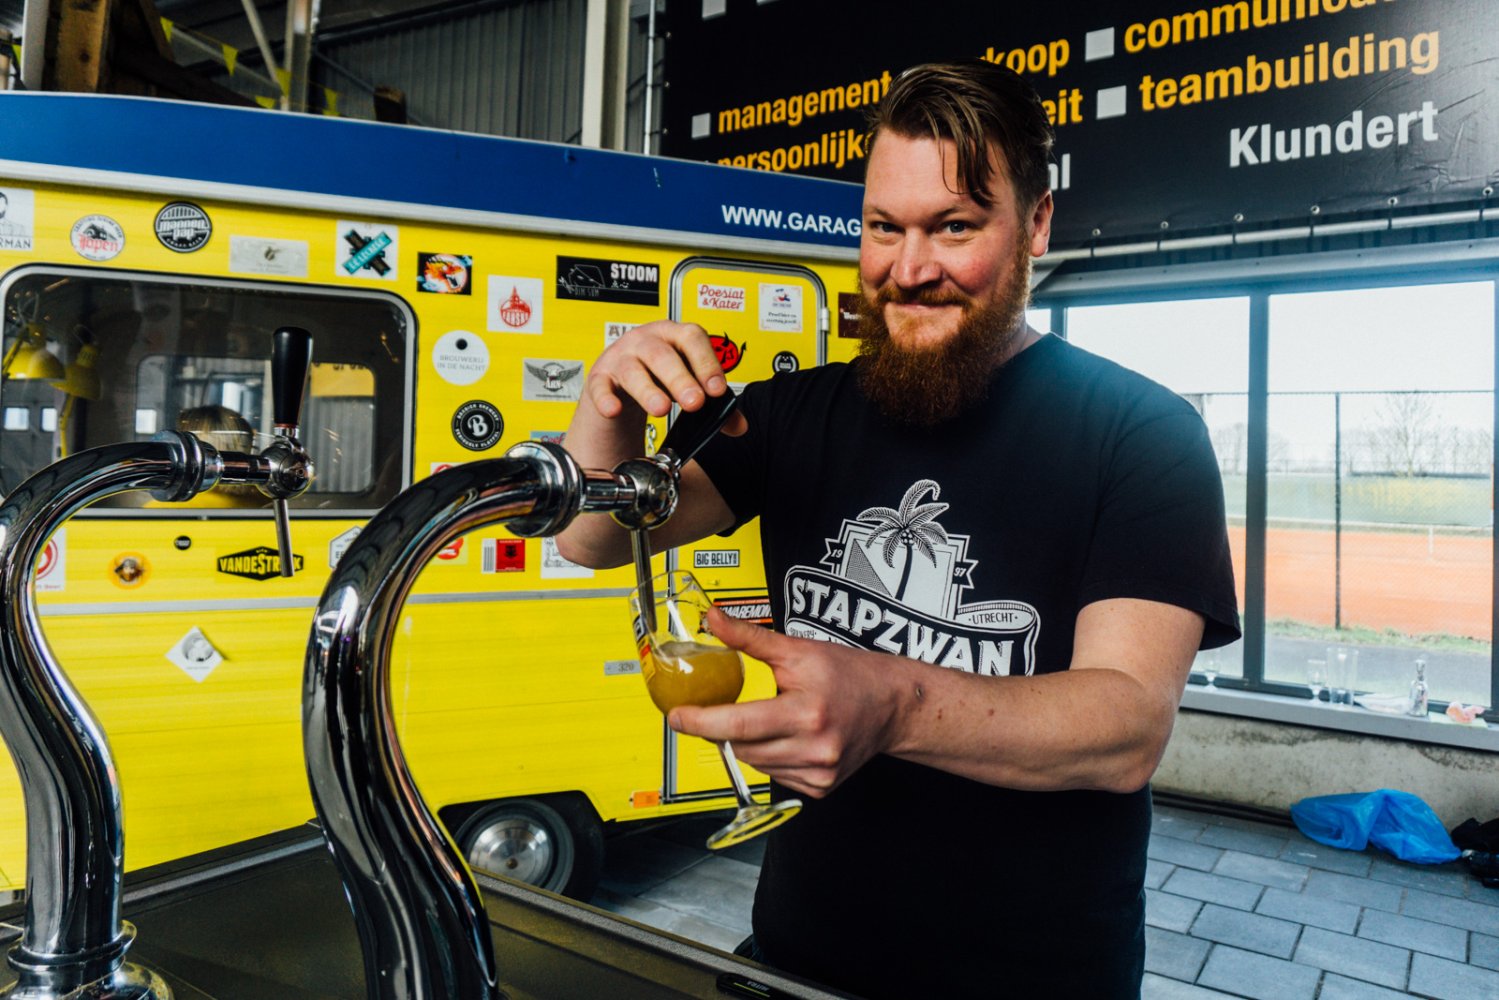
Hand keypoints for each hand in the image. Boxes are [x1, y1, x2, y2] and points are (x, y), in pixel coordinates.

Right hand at [585, 320, 747, 431]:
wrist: (620, 380)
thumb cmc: (659, 374)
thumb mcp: (687, 383)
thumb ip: (714, 405)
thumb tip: (739, 426)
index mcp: (674, 336)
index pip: (692, 339)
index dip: (706, 362)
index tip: (717, 389)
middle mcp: (646, 341)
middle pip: (662, 355)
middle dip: (680, 379)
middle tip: (694, 403)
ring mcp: (621, 357)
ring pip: (632, 370)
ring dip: (648, 390)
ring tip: (662, 409)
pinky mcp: (600, 377)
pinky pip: (601, 387)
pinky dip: (606, 399)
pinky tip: (614, 410)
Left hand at [668, 608, 903, 798]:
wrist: (893, 705)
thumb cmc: (850, 675)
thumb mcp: (798, 650)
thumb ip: (749, 638)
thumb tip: (712, 620)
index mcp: (806, 713)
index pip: (738, 724)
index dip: (701, 721)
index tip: (677, 717)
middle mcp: (814, 748)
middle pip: (741, 746)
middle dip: (725, 727)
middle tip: (729, 705)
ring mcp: (818, 773)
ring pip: (754, 763)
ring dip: (748, 743)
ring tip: (772, 717)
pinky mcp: (819, 788)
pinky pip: (773, 775)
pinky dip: (769, 756)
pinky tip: (787, 737)